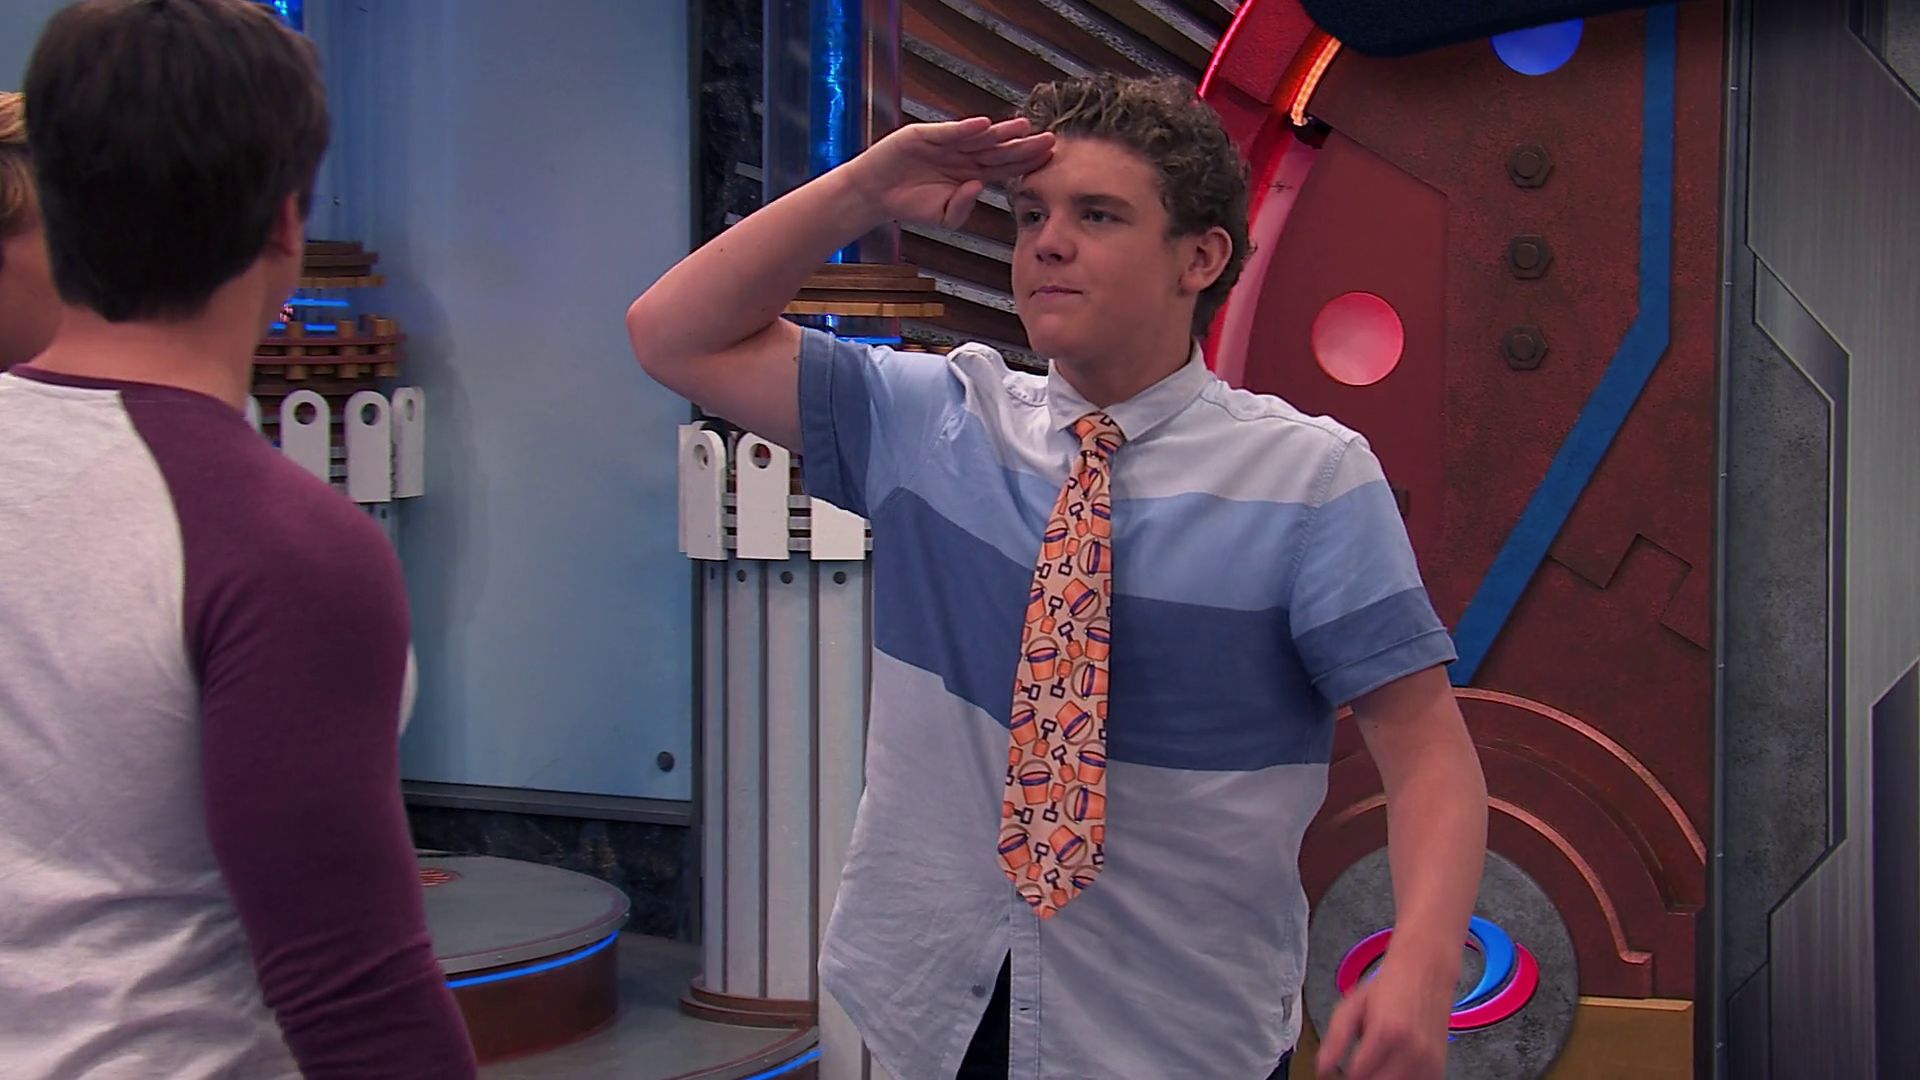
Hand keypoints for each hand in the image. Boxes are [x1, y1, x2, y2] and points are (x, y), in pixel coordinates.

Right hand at [845, 116, 1054, 229]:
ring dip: (1001, 131)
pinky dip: (965, 128)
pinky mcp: (924, 135)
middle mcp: (963, 155)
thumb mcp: (942, 217)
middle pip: (999, 149)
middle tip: (1050, 139)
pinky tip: (984, 125)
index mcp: (972, 175)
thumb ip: (962, 207)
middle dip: (1024, 145)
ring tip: (1023, 127)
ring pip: (978, 137)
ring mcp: (945, 143)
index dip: (1027, 163)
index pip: (1006, 168)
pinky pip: (948, 132)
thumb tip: (978, 187)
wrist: (876, 195)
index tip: (1050, 160)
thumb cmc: (911, 205)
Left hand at [1315, 959, 1450, 1078]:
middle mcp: (1412, 1050)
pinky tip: (1393, 1066)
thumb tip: (1322, 1068)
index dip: (1344, 1075)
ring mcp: (1428, 1061)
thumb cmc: (1390, 986)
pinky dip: (1400, 1079)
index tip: (1341, 1070)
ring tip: (1376, 1061)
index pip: (1358, 1074)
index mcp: (1387, 1031)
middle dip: (1362, 1077)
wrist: (1426, 971)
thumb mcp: (1353, 1005)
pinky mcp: (1438, 1067)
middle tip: (1358, 1064)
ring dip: (1380, 1078)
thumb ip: (1336, 1038)